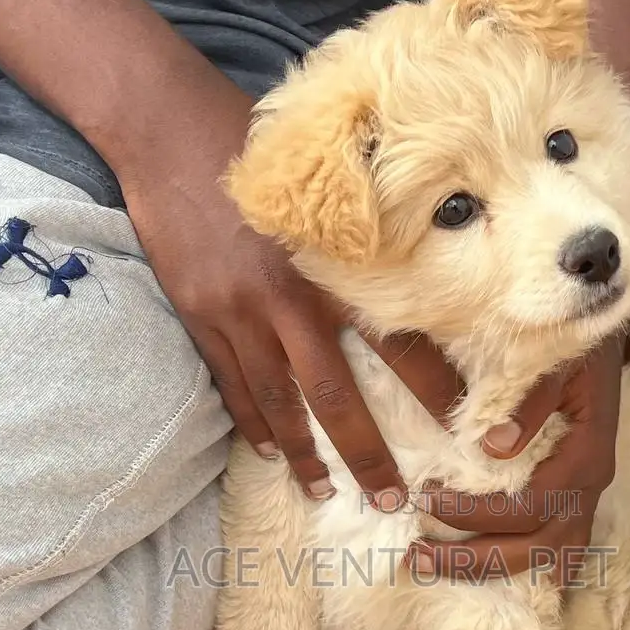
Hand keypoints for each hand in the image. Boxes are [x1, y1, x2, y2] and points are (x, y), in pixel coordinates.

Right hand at [118, 74, 461, 499]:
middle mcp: (287, 298)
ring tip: (325, 494)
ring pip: (279, 402)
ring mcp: (237, 312)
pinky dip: (251, 423)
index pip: (394, 341)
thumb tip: (417, 272)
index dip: (430, 386)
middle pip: (334, 394)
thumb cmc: (258, 147)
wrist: (168, 130)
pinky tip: (269, 452)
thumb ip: (362, 235)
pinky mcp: (199, 315)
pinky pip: (230, 385)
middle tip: (396, 499)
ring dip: (305, 455)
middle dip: (367, 452)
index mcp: (332, 267)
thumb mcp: (324, 185)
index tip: (461, 424)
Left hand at [413, 334, 623, 582]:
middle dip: (475, 558)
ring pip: (549, 556)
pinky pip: (556, 547)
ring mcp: (588, 495)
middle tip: (416, 555)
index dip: (477, 514)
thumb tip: (493, 447)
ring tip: (432, 565)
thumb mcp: (555, 356)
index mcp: (586, 454)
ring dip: (490, 567)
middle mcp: (591, 484)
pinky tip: (480, 572)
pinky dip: (521, 564)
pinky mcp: (578, 496)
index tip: (425, 498)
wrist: (601, 321)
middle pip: (537, 546)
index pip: (530, 507)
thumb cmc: (571, 339)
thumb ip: (531, 399)